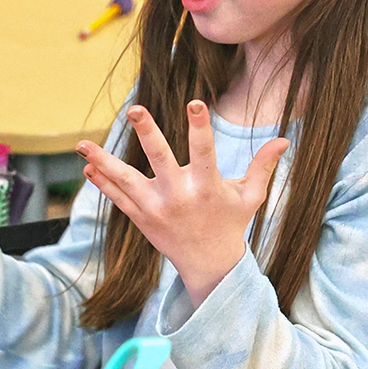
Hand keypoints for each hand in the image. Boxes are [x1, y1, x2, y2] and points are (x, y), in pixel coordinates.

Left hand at [77, 101, 287, 305]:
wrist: (208, 265)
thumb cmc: (230, 223)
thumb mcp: (250, 197)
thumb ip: (262, 167)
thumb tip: (285, 139)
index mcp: (207, 187)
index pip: (204, 151)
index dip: (200, 127)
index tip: (195, 103)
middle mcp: (178, 196)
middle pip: (160, 159)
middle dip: (147, 133)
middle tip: (135, 109)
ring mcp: (155, 208)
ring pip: (126, 180)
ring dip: (103, 161)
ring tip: (81, 144)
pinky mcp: (140, 218)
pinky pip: (117, 198)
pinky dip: (102, 182)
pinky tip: (87, 164)